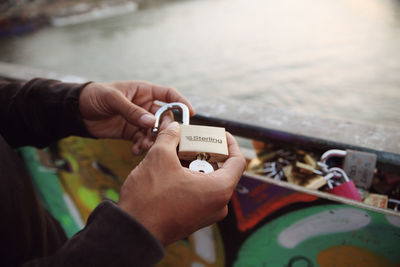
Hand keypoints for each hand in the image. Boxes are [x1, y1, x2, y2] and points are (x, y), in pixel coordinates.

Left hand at [79, 81, 193, 154]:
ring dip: (152, 141)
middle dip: (164, 129)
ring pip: (154, 132)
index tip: (190, 113)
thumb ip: (132, 111)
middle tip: (159, 139)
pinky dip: (141, 147)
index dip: (181, 102)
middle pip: (164, 117)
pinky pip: (142, 140)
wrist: (76, 111)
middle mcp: (145, 106)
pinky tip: (134, 150)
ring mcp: (138, 120)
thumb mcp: (113, 99)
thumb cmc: (94, 96)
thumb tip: (152, 122)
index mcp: (144, 91)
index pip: (169, 95)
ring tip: (142, 147)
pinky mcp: (131, 132)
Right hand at [117, 122, 245, 244]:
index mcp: (219, 189)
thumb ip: (170, 137)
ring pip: (207, 181)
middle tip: (189, 140)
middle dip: (204, 151)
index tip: (219, 134)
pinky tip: (170, 170)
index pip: (238, 160)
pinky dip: (188, 178)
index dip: (230, 142)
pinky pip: (198, 193)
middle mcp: (218, 204)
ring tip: (175, 153)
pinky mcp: (194, 218)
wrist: (133, 233)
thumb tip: (174, 127)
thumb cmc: (149, 200)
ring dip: (193, 164)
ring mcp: (206, 214)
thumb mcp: (159, 158)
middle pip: (220, 169)